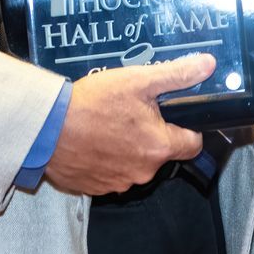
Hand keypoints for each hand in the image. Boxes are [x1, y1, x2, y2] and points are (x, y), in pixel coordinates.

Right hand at [44, 54, 214, 194]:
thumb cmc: (92, 104)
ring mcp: (117, 183)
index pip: (193, 144)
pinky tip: (94, 140)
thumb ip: (177, 75)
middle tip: (133, 112)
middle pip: (161, 153)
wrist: (46, 129)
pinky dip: (106, 159)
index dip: (187, 128)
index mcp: (159, 147)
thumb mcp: (139, 80)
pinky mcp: (95, 188)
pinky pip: (111, 173)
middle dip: (152, 134)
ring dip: (128, 148)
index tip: (175, 116)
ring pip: (135, 164)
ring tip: (110, 124)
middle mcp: (142, 172)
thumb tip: (207, 65)